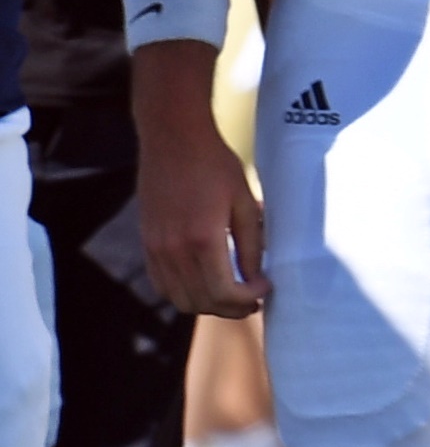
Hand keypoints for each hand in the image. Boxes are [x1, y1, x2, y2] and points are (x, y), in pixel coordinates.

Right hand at [132, 39, 269, 317]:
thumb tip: (257, 278)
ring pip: (180, 299)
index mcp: (203, 240)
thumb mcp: (244, 201)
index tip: (265, 289)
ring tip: (233, 294)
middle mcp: (174, 250)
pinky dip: (185, 293)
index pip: (224, 292)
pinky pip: (163, 284)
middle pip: (202, 302)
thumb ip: (251, 244)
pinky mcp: (147, 244)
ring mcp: (156, 249)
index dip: (247, 298)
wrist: (173, 139)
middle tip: (253, 299)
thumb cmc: (214, 166)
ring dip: (207, 304)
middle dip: (231, 307)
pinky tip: (206, 283)